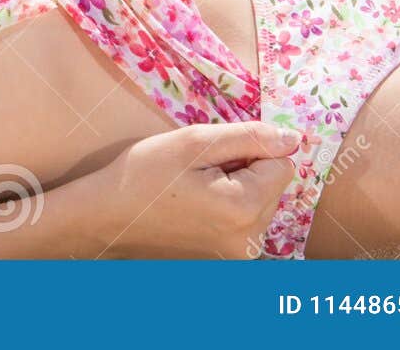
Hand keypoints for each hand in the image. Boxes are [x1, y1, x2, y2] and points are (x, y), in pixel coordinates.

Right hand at [84, 121, 301, 258]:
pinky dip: (227, 209)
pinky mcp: (228, 261)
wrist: (106, 217)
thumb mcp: (194, 142)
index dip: (248, 152)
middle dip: (244, 172)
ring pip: (260, 203)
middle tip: (198, 174)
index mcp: (244, 208)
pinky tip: (195, 208)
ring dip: (235, 190)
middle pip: (273, 186)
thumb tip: (293, 138)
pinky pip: (245, 222)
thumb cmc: (144, 174)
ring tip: (194, 191)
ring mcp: (239, 256)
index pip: (282, 163)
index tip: (212, 159)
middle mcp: (250, 241)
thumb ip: (249, 137)